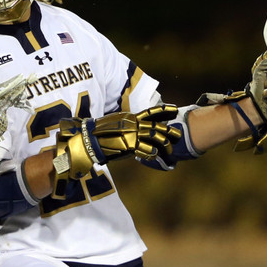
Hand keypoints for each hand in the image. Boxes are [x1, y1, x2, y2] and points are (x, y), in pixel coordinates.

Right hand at [54, 104, 182, 177]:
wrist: (88, 141)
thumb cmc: (99, 135)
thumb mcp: (115, 125)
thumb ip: (128, 127)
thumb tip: (137, 131)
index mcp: (130, 117)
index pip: (150, 112)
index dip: (164, 110)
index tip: (175, 109)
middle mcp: (132, 124)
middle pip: (156, 126)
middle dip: (169, 131)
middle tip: (178, 135)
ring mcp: (131, 134)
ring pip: (154, 137)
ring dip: (164, 144)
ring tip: (170, 150)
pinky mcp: (129, 145)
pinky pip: (146, 149)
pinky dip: (153, 153)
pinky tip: (156, 156)